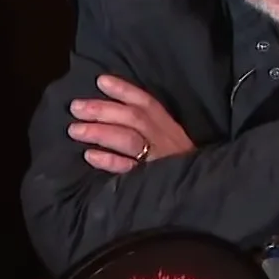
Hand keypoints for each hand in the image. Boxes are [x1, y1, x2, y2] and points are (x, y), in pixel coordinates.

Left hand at [68, 75, 194, 173]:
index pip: (147, 103)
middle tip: (75, 107)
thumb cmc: (182, 170)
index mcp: (171, 129)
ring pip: (129, 139)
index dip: (124, 90)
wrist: (203, 197)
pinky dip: (109, 160)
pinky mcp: (152, 182)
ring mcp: (159, 160)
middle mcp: (166, 141)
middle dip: (103, 110)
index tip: (101, 81)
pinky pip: (129, 168)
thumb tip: (115, 115)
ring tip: (74, 130)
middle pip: (134, 118)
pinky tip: (90, 155)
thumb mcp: (174, 145)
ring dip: (100, 132)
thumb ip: (152, 131)